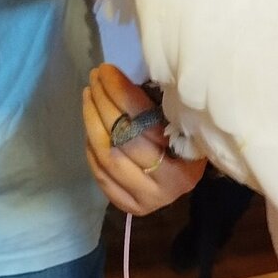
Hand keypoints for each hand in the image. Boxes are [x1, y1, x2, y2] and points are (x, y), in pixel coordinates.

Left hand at [82, 63, 204, 215]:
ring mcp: (149, 198)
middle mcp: (169, 182)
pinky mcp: (132, 206)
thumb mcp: (180, 118)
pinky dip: (91, 148)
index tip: (105, 71)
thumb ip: (156, 104)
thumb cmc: (186, 137)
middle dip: (103, 103)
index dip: (120, 93)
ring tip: (88, 96)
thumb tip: (118, 78)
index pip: (145, 120)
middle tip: (94, 79)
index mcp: (189, 155)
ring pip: (108, 157)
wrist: (189, 177)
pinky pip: (102, 175)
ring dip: (92, 122)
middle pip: (124, 138)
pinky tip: (91, 126)